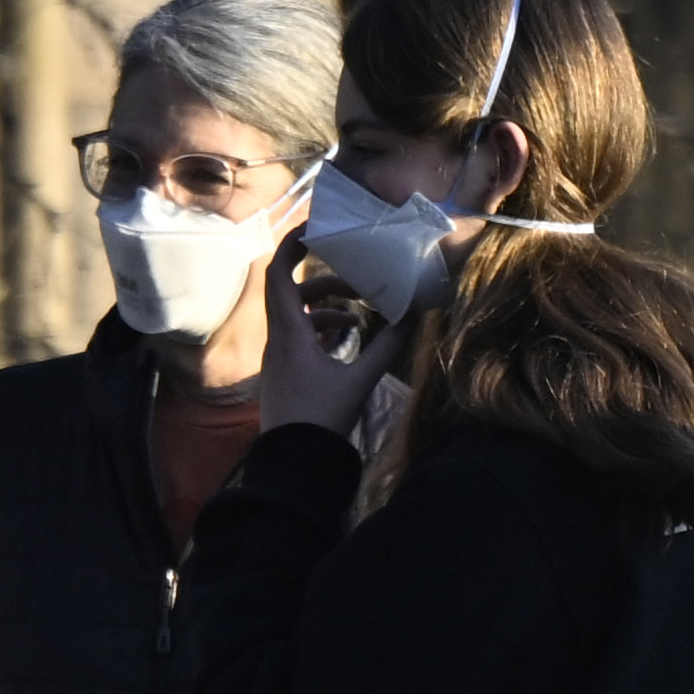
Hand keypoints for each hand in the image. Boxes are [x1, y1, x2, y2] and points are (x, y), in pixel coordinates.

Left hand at [259, 232, 411, 436]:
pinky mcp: (283, 374)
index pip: (278, 275)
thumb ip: (387, 345)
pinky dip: (319, 329)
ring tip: (358, 316)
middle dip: (325, 282)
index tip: (316, 229)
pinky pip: (296, 338)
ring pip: (295, 316)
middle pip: (290, 292)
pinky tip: (345, 339)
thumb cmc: (322, 420)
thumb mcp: (360, 381)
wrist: (293, 464)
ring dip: (325, 307)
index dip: (292, 247)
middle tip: (360, 285)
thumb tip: (416, 313)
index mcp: (289, 334)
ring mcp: (277, 359)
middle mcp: (277, 341)